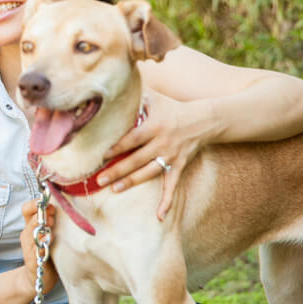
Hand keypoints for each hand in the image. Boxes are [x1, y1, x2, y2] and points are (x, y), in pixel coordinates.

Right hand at [19, 199, 57, 293]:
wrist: (39, 280)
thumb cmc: (48, 254)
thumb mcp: (50, 235)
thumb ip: (53, 222)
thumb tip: (67, 205)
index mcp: (31, 227)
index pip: (27, 209)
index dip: (35, 203)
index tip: (49, 203)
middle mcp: (27, 235)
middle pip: (29, 217)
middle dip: (42, 212)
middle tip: (53, 211)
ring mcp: (29, 247)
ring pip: (31, 232)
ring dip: (41, 226)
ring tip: (52, 223)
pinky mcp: (32, 260)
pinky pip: (34, 249)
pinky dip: (41, 244)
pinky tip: (47, 240)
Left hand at [95, 93, 212, 219]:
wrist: (204, 119)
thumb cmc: (172, 107)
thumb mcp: (153, 98)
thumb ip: (133, 96)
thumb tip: (110, 86)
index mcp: (154, 126)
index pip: (131, 139)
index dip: (116, 148)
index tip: (100, 156)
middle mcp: (162, 143)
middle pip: (136, 159)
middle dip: (116, 170)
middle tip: (98, 180)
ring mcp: (172, 157)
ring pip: (149, 173)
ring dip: (131, 182)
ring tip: (114, 189)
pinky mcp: (179, 166)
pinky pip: (172, 186)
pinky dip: (167, 202)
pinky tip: (159, 216)